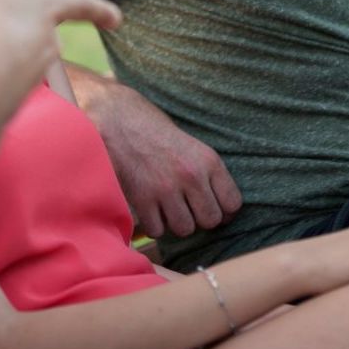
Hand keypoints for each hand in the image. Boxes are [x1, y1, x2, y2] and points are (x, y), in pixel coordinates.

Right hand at [76, 75, 240, 238]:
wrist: (116, 118)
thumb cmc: (154, 129)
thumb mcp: (191, 144)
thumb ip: (207, 173)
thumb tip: (220, 207)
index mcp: (208, 161)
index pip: (233, 204)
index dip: (224, 210)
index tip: (212, 206)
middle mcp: (191, 176)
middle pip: (210, 220)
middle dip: (200, 218)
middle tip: (188, 207)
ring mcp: (165, 189)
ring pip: (185, 229)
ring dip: (177, 222)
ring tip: (168, 207)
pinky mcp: (142, 198)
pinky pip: (158, 230)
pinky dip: (154, 224)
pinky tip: (151, 209)